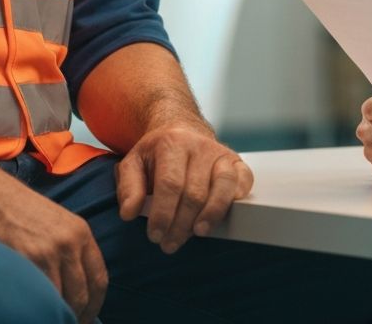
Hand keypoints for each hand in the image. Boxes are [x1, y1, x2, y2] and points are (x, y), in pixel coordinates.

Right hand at [0, 170, 106, 322]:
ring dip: (56, 316)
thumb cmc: (17, 208)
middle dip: (77, 316)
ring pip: (62, 301)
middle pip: (82, 294)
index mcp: (81, 232)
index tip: (87, 319)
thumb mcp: (55, 222)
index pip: (99, 278)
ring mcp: (48, 252)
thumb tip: (74, 284)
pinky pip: (39, 298)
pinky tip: (32, 314)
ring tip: (48, 321)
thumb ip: (69, 248)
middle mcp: (69, 242)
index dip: (95, 305)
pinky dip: (38, 311)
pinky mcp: (26, 261)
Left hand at [116, 126, 253, 253]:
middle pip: (195, 192)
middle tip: (169, 243)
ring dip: (211, 215)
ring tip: (197, 233)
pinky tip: (222, 216)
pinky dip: (234, 199)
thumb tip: (129, 213)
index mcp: (171, 142)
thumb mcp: (133, 162)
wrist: (181, 129)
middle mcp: (199, 145)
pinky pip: (243, 180)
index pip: (170, 184)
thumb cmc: (157, 153)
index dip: (162, 214)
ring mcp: (220, 152)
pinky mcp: (236, 161)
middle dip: (181, 224)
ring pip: (222, 186)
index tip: (155, 235)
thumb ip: (128, 187)